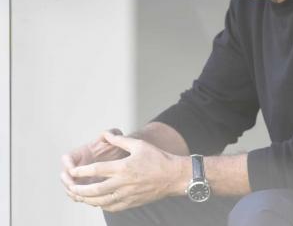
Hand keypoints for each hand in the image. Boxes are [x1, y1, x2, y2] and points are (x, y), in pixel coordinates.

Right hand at [61, 127, 128, 202]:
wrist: (124, 157)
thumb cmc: (118, 147)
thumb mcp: (116, 138)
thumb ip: (111, 134)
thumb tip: (106, 134)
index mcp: (82, 153)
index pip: (67, 158)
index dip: (68, 164)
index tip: (73, 170)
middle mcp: (79, 166)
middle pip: (65, 176)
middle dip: (68, 182)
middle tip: (74, 187)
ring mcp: (81, 177)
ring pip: (71, 187)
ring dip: (73, 192)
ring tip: (80, 196)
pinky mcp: (87, 187)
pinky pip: (79, 194)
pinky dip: (82, 198)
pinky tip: (89, 200)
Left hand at [65, 131, 186, 211]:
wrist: (174, 176)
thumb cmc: (158, 158)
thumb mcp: (139, 145)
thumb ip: (120, 140)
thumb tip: (105, 134)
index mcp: (124, 167)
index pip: (96, 170)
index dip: (81, 171)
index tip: (72, 171)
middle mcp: (123, 183)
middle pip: (95, 189)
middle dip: (79, 189)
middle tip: (70, 187)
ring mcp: (127, 195)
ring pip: (101, 201)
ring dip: (87, 199)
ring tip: (78, 196)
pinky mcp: (132, 202)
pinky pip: (112, 207)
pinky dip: (101, 205)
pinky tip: (96, 202)